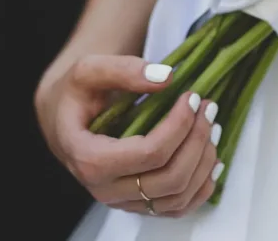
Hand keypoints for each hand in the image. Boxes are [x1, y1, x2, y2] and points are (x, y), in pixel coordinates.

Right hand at [36, 54, 220, 216]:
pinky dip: (201, 186)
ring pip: (178, 196)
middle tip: (208, 108)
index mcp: (89, 158)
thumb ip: (123, 69)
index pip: (149, 153)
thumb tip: (167, 77)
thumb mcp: (88, 70)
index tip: (192, 97)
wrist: (64, 120)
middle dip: (198, 140)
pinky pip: (178, 207)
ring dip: (204, 161)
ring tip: (213, 127)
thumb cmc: (75, 95)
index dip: (179, 125)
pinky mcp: (138, 204)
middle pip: (170, 177)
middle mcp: (105, 189)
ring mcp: (123, 201)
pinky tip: (212, 159)